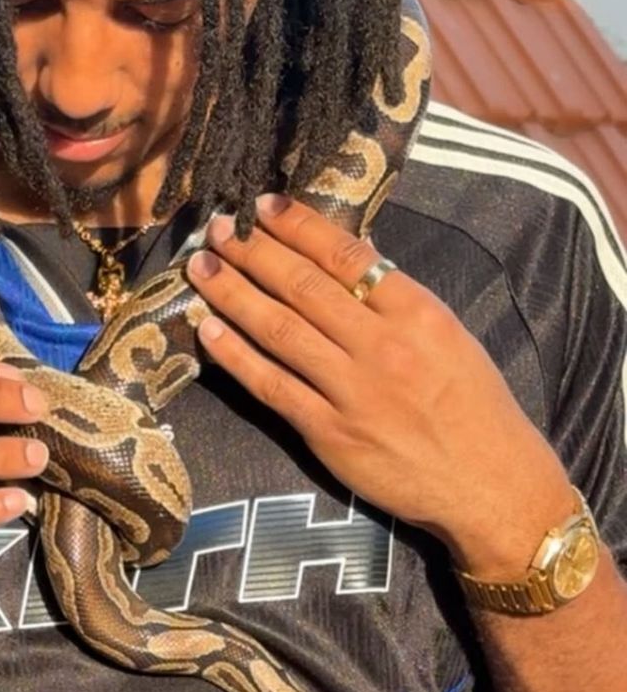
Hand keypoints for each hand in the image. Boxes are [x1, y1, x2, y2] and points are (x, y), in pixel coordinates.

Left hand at [186, 196, 573, 575]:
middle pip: (301, 286)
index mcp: (416, 312)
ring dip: (232, 293)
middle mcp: (381, 346)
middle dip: (252, 251)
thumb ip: (395, 296)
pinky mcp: (329, 434)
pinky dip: (235, 356)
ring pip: (278, 329)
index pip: (345, 254)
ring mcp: (352, 391)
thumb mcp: (448, 334)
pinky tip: (208, 329)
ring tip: (201, 268)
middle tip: (218, 227)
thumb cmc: (473, 405)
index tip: (263, 205)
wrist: (491, 486)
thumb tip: (343, 251)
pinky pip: (272, 385)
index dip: (297, 225)